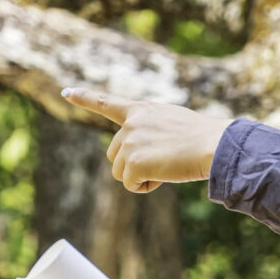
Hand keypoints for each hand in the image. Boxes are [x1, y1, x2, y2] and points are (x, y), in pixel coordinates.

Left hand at [60, 86, 226, 191]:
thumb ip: (151, 130)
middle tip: (162, 160)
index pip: (107, 102)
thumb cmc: (202, 137)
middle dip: (133, 164)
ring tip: (167, 165)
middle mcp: (130, 123)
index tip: (66, 91)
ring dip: (141, 176)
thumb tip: (141, 153)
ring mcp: (130, 142)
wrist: (213, 145)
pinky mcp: (133, 162)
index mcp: (141, 110)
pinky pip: (132, 185)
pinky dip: (147, 186)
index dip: (85, 97)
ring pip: (121, 173)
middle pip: (114, 155)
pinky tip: (165, 174)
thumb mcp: (173, 123)